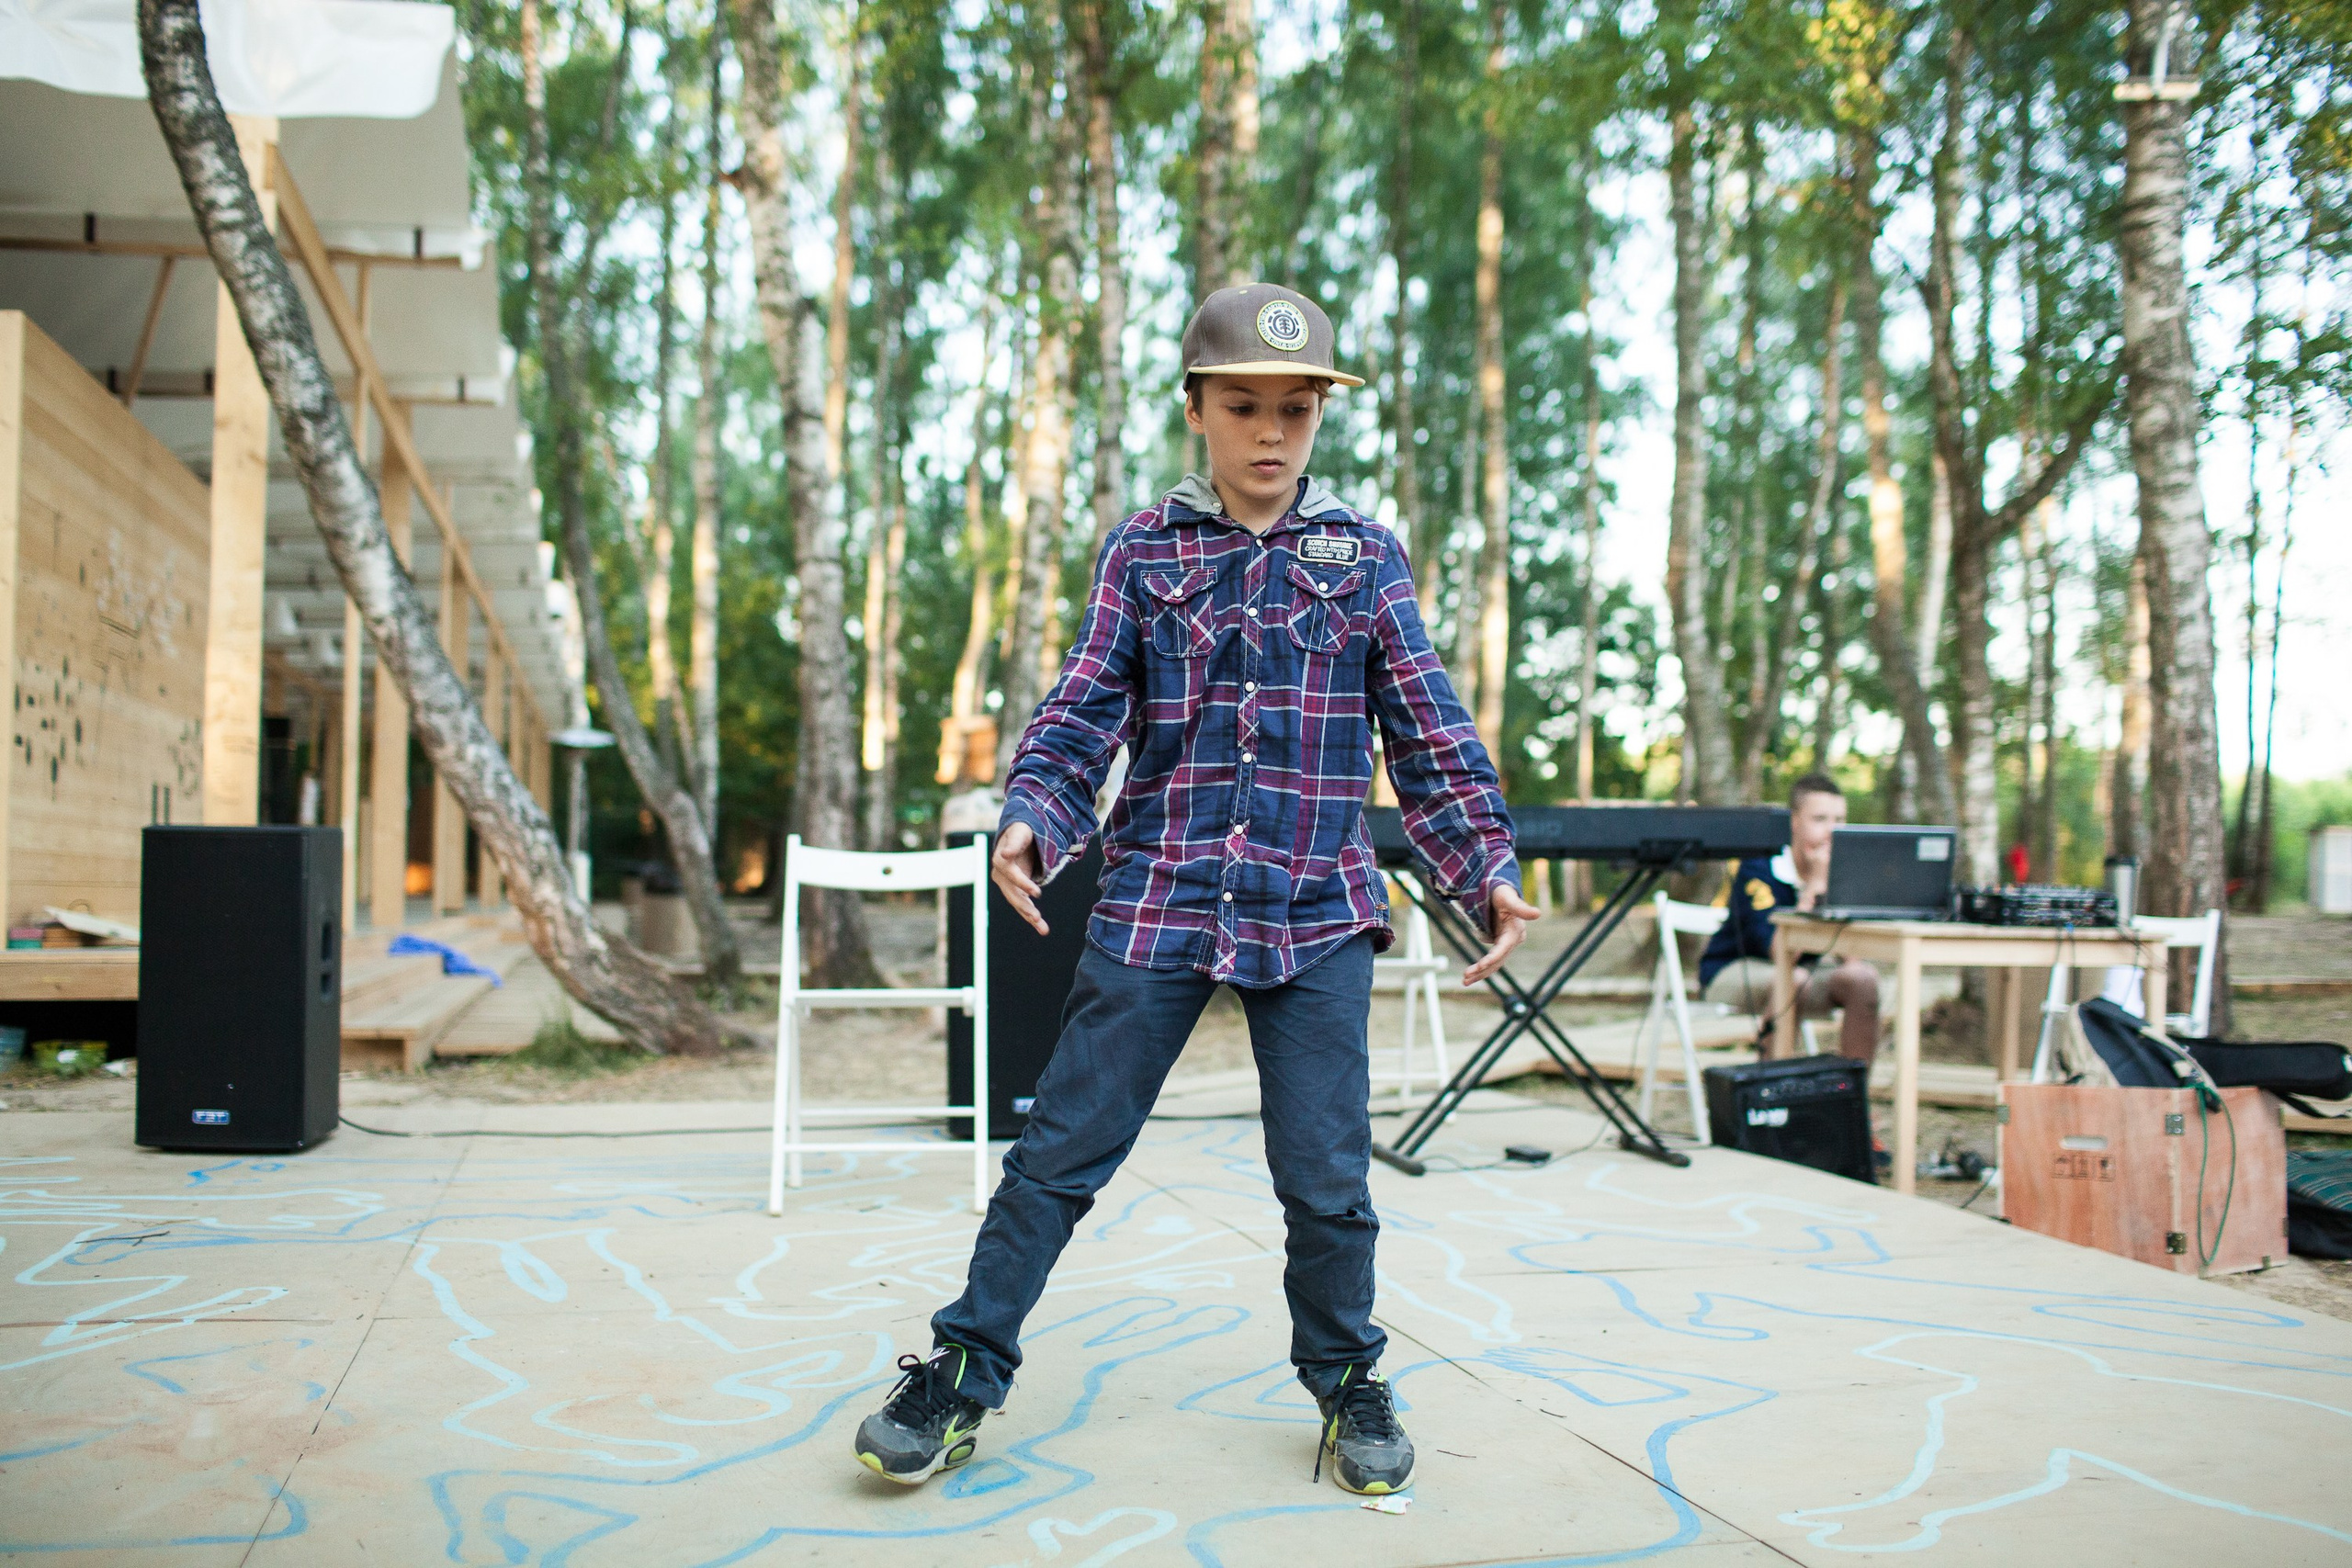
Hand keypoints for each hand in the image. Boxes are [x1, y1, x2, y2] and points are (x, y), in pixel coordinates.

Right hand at [992, 821, 1050, 935]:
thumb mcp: (1020, 832)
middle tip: (1037, 917)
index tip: (1037, 892)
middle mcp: (1001, 875)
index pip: (1010, 873)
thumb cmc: (1021, 832)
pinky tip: (1042, 929)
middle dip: (1024, 906)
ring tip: (1043, 929)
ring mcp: (1007, 885)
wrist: (1019, 838)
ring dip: (1030, 917)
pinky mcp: (1016, 891)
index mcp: (1000, 860)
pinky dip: (1032, 918)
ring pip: (1018, 903)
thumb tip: (1005, 854)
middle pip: (1012, 893)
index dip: (1022, 883)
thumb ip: (1014, 843)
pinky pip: (1023, 906)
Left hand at [1461, 883, 1541, 986]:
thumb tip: (1538, 913)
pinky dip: (1481, 969)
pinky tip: (1470, 976)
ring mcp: (1506, 945)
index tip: (1480, 966)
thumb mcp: (1508, 898)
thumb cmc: (1502, 893)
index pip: (1503, 949)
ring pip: (1493, 964)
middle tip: (1465, 978)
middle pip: (1497, 960)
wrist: (1500, 892)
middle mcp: (1512, 941)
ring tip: (1464, 981)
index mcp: (1515, 932)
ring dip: (1480, 974)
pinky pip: (1490, 961)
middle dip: (1482, 970)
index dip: (1492, 958)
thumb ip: (1521, 907)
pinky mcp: (1499, 946)